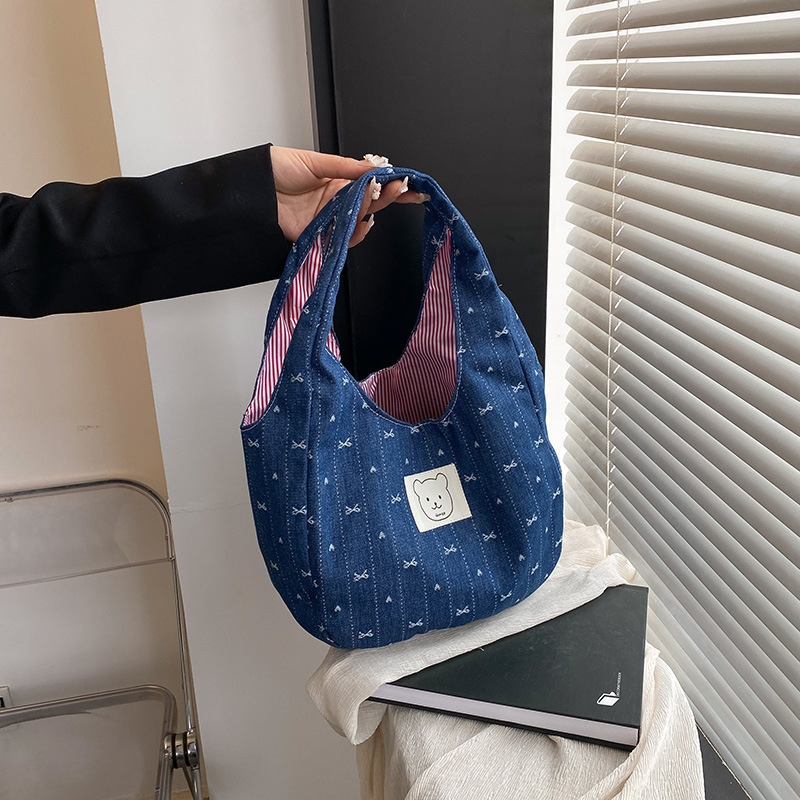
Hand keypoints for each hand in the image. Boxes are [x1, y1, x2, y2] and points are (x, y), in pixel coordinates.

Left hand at [270, 146, 425, 246]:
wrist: (250, 189)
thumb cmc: (275, 170)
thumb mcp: (315, 162)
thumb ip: (346, 167)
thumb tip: (373, 168)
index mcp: (337, 181)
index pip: (371, 184)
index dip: (391, 185)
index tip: (410, 184)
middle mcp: (335, 201)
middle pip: (370, 203)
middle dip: (388, 196)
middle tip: (399, 188)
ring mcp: (327, 219)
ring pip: (359, 220)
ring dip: (370, 210)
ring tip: (374, 196)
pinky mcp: (317, 235)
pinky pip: (342, 239)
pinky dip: (355, 234)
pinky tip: (362, 223)